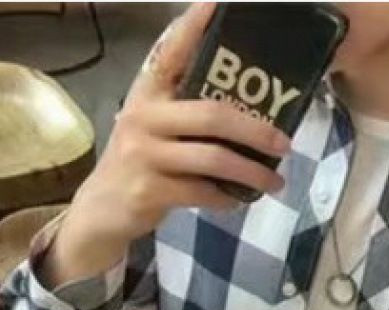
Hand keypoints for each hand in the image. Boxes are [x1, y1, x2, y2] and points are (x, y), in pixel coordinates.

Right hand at [44, 1, 290, 285]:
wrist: (103, 209)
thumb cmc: (141, 162)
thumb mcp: (156, 127)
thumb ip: (189, 112)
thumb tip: (252, 112)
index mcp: (149, 91)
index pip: (174, 51)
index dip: (196, 25)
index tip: (218, 0)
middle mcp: (144, 115)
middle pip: (212, 116)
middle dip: (256, 131)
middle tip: (285, 143)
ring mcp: (144, 153)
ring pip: (213, 158)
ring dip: (252, 173)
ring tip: (276, 182)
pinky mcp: (149, 189)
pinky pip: (203, 192)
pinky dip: (227, 198)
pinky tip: (239, 200)